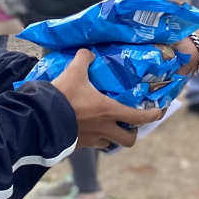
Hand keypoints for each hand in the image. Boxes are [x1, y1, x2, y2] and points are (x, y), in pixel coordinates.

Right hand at [49, 50, 164, 148]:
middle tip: (129, 124)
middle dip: (132, 133)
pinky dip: (93, 138)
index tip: (157, 112)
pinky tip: (86, 129)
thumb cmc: (63, 96)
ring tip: (107, 127)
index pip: (138, 118)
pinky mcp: (77, 146)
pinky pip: (90, 145)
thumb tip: (88, 52)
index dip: (152, 116)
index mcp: (108, 111)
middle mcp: (103, 129)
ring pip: (109, 144)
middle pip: (128, 141)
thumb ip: (84, 59)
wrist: (40, 118)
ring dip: (111, 137)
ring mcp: (90, 140)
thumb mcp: (74, 72)